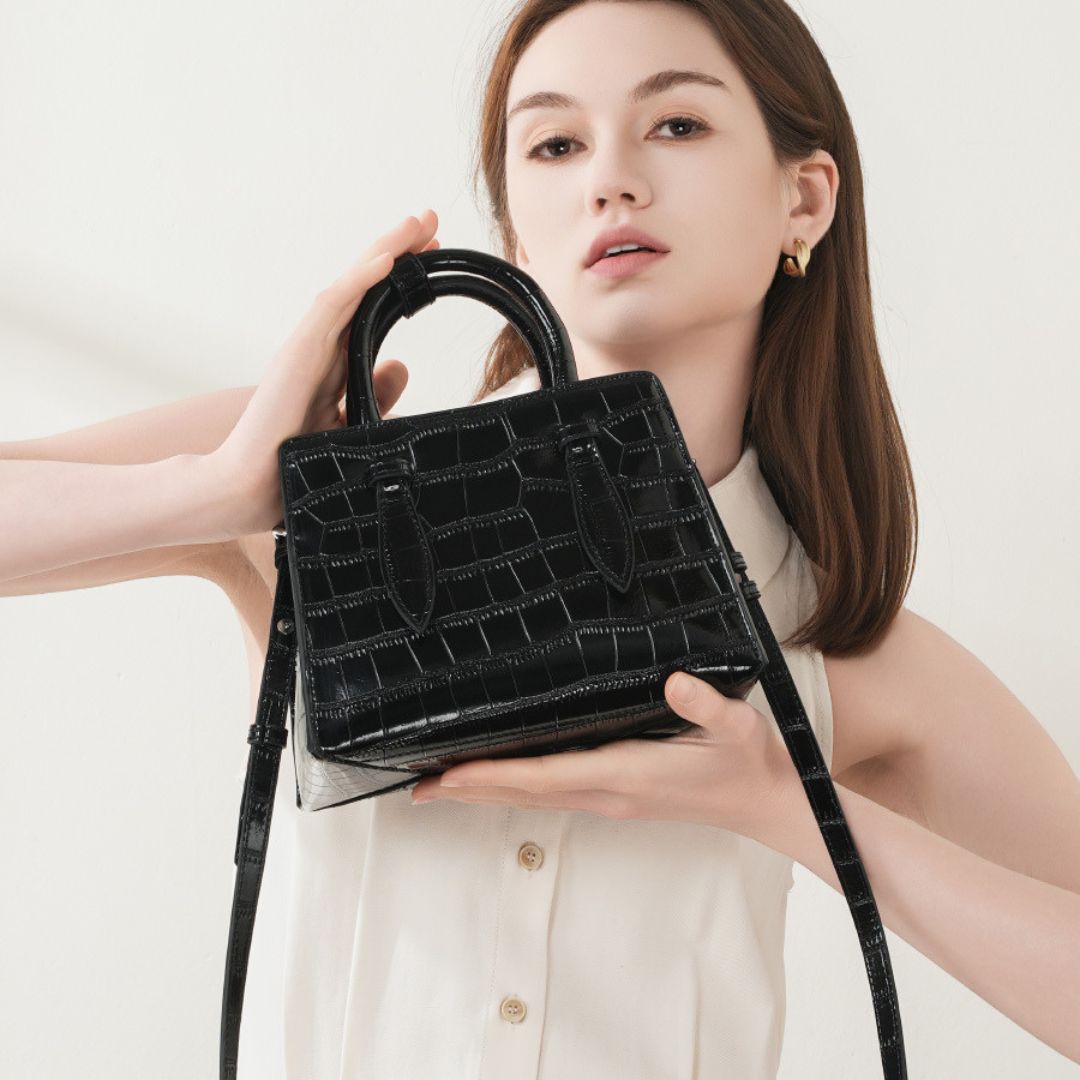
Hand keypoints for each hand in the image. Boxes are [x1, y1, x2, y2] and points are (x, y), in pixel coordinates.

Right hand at [208, 210, 440, 538]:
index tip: (432, 254)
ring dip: (384, 252)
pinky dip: (360, 281)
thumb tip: (402, 366)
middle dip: (396, 249)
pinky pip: (333, 308)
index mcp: (330, 358)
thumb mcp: (351, 424)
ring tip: (417, 224)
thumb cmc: (294, 462)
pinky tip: (388, 259)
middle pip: (362, 285)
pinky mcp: (297, 355)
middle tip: (430, 219)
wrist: (251, 489)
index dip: (399, 277)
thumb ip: (373, 393)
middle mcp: (318, 344)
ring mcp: (306, 346)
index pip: (370, 305)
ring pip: (350, 285)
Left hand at [411, 671, 801, 840]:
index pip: (546, 775)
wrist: (765, 802)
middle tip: (419, 783)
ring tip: (440, 784)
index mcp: (628, 773)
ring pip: (533, 797)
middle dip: (470, 788)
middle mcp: (609, 792)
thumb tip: (674, 681)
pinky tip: (497, 780)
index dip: (495, 774)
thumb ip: (706, 704)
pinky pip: (552, 794)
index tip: (451, 773)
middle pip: (525, 792)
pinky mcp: (616, 795)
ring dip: (485, 790)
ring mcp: (610, 798)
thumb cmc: (747, 762)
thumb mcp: (737, 727)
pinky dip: (515, 788)